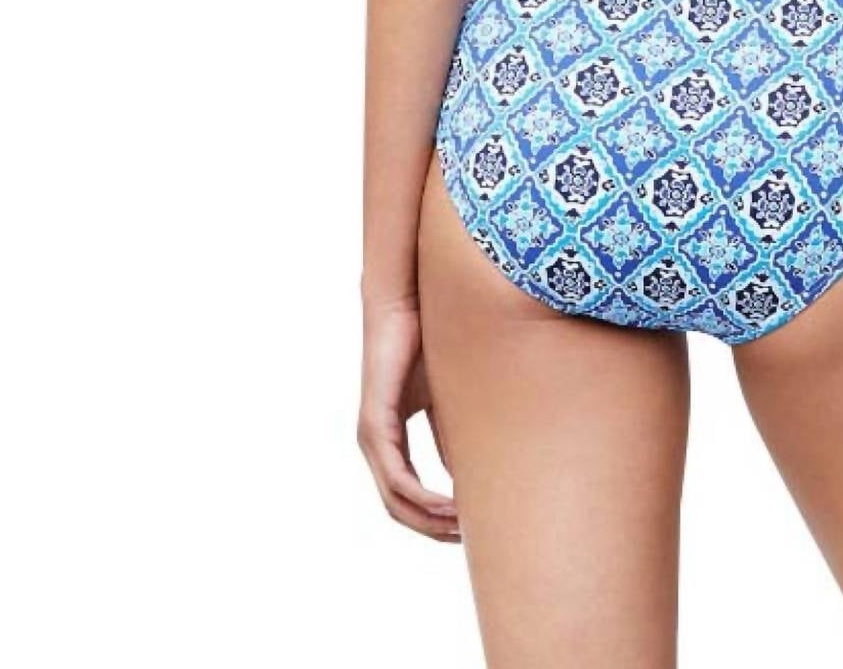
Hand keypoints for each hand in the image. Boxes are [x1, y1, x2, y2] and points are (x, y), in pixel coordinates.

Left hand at [356, 297, 460, 540]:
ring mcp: (371, 436)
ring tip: (465, 527)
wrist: (406, 304)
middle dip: (435, 529)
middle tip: (471, 540)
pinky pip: (396, 477)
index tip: (469, 527)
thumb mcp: (448, 399)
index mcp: (389, 439)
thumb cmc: (427, 342)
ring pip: (396, 500)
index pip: (407, 494)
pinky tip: (449, 504)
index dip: (436, 518)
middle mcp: (375, 443)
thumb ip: (453, 435)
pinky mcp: (375, 424)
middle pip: (399, 508)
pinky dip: (422, 496)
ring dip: (431, 520)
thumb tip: (470, 476)